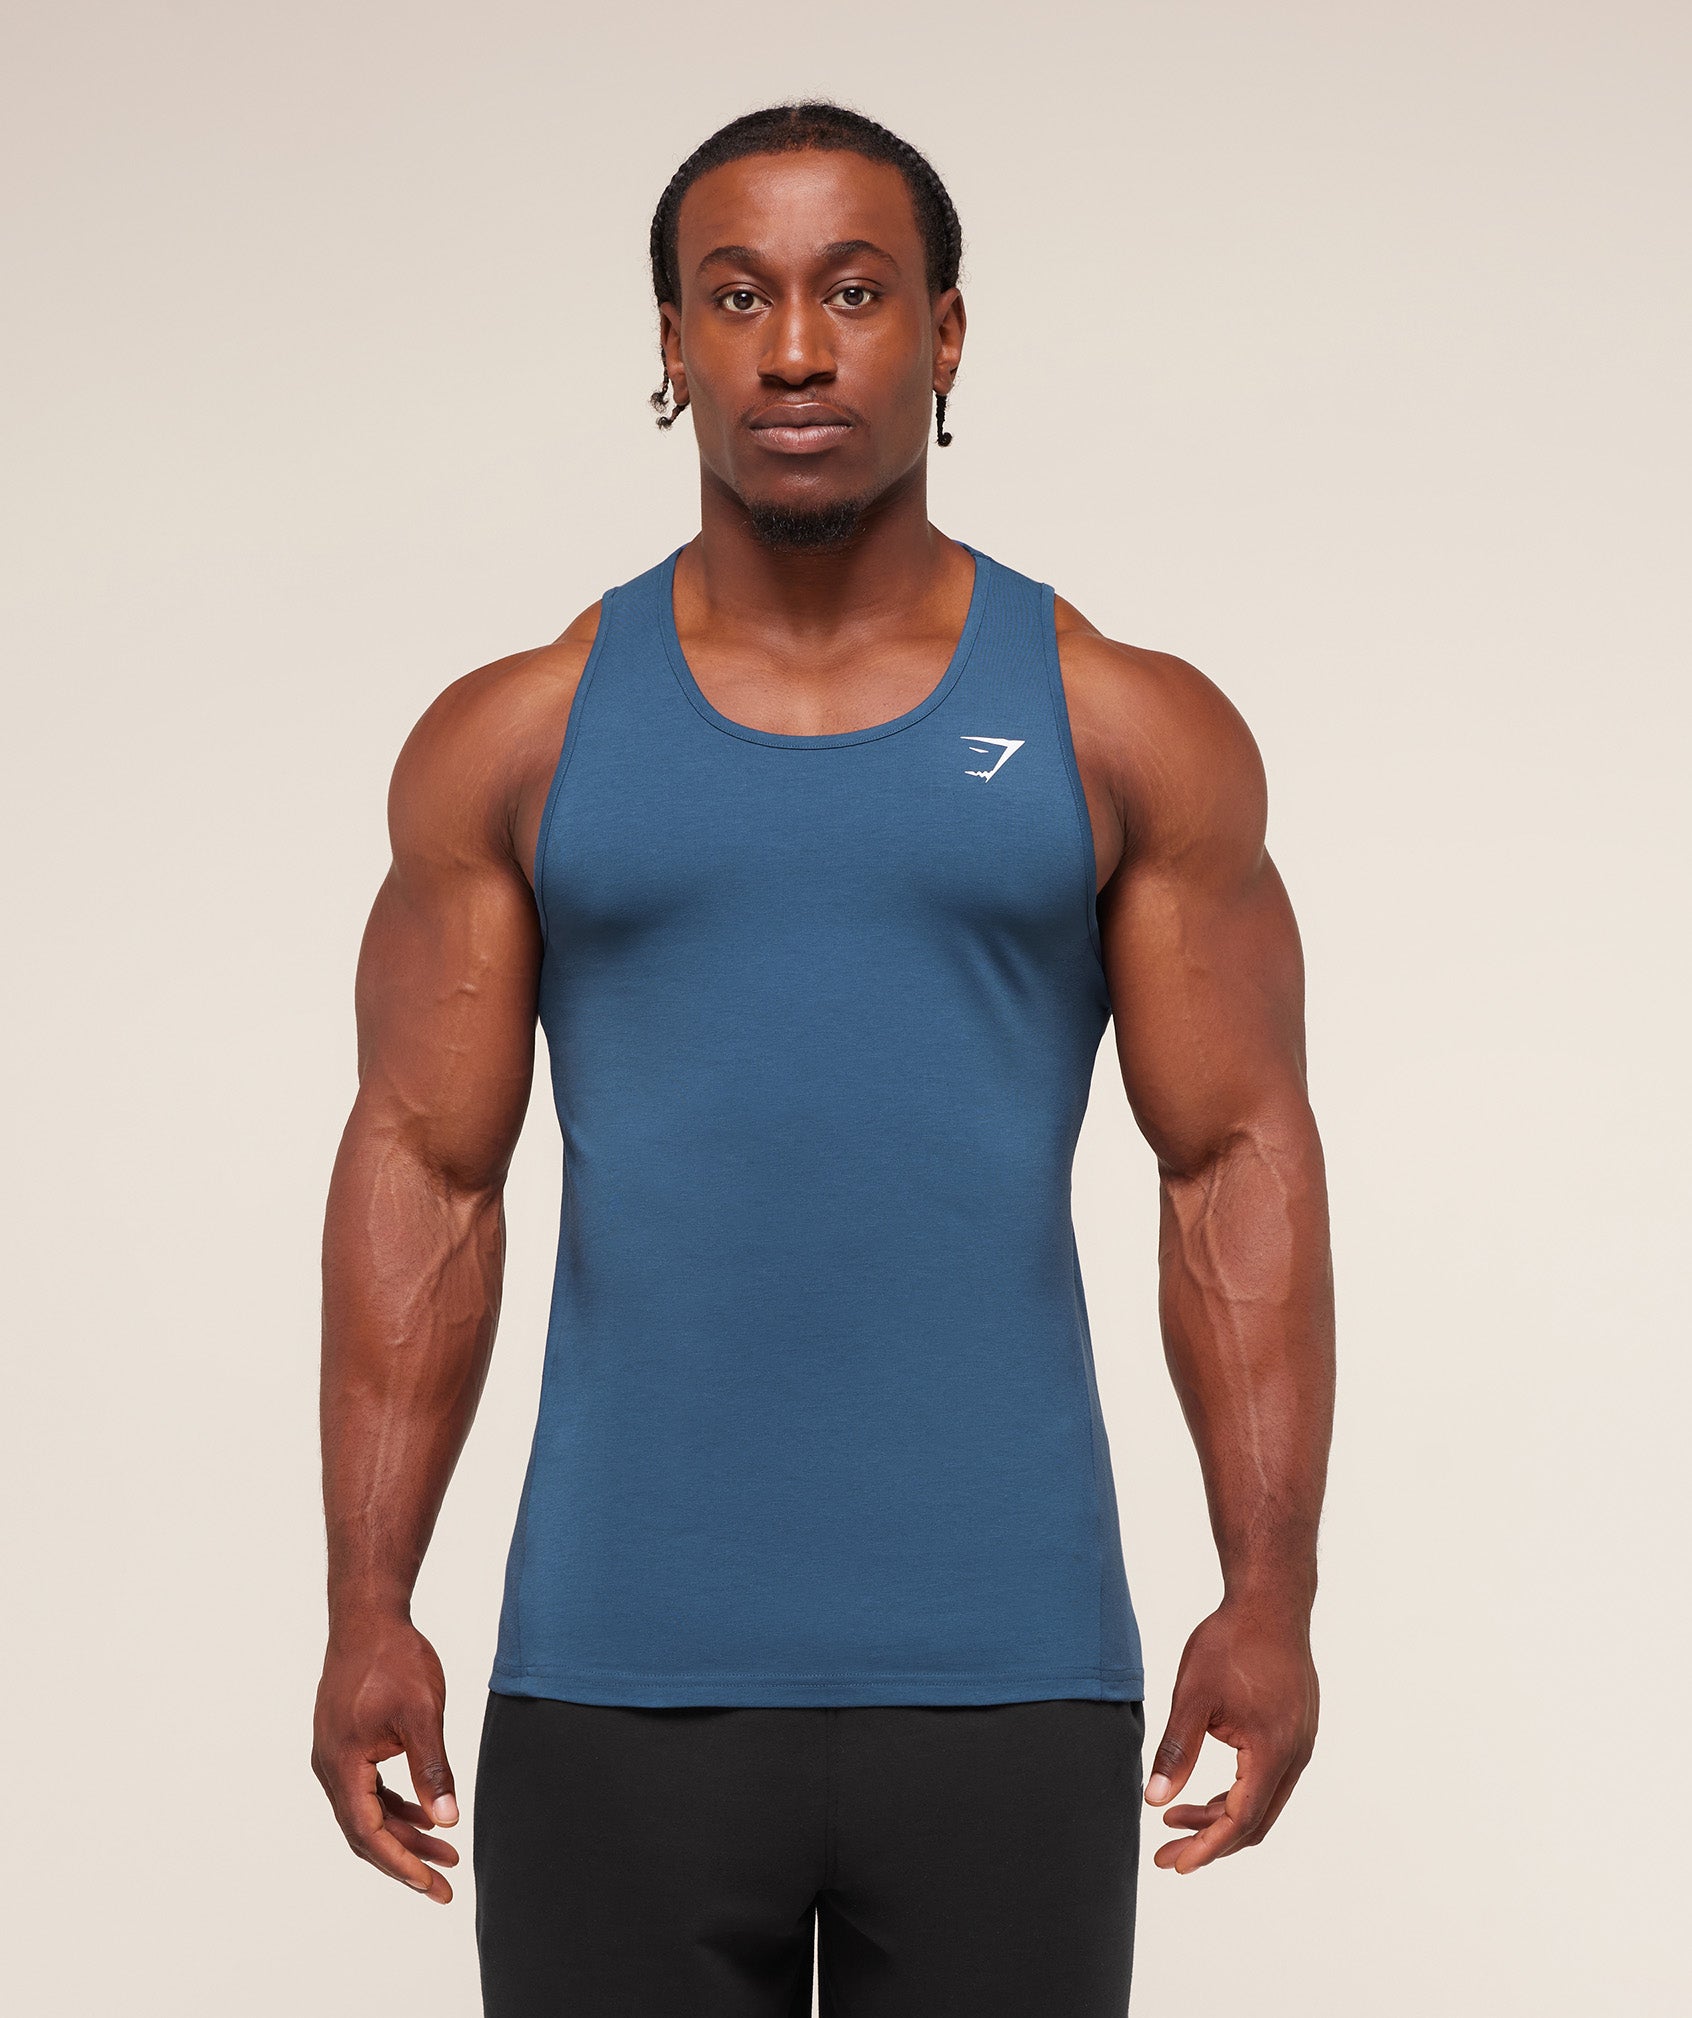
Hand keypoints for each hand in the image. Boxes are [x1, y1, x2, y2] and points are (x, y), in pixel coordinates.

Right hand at [312, 1614, 460, 1903]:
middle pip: (366, 1830)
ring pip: (368, 1811)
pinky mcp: (346, 1745)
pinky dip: (397, 1806)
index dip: (400, 1863)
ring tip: (446, 1853)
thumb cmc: (394, 1658)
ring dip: (404, 1834)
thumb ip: (432, 1768)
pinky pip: (369, 1790)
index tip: (431, 1885)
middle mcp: (330, 1767)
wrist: (368, 1618)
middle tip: (444, 1887)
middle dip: (405, 1860)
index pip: (369, 1831)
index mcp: (342, 1764)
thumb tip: (447, 1819)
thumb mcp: (423, 1713)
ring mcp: (335, 1756)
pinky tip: (428, 1814)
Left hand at [1144, 1595, 1317, 1872]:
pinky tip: (1207, 1789)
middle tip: (1168, 1852)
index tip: (1175, 1863)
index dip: (1206, 1846)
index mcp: (1272, 1751)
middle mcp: (1295, 1755)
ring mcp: (1301, 1743)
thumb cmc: (1231, 1642)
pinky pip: (1270, 1779)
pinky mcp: (1297, 1730)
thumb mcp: (1193, 1696)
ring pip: (1263, 1801)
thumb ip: (1177, 1751)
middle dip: (1210, 1841)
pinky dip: (1238, 1793)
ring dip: (1222, 1816)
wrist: (1270, 1601)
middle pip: (1255, 1821)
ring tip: (1175, 1815)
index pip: (1240, 1820)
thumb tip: (1154, 1800)